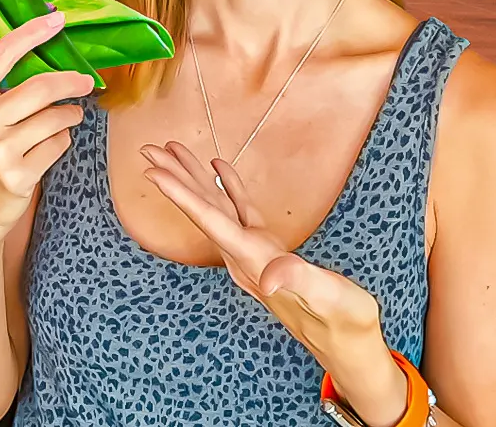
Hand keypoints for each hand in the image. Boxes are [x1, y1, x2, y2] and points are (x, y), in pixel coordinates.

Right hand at [0, 11, 93, 255]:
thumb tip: (22, 42)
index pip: (0, 55)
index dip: (31, 33)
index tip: (56, 19)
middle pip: (38, 87)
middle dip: (70, 80)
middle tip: (86, 80)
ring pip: (53, 118)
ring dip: (69, 114)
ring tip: (68, 116)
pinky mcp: (18, 176)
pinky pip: (57, 146)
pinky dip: (62, 141)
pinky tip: (52, 144)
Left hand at [140, 143, 408, 425]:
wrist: (348, 344)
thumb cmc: (343, 321)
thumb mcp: (329, 298)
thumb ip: (299, 281)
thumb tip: (270, 275)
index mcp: (254, 260)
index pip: (209, 221)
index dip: (180, 195)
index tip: (152, 173)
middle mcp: (244, 256)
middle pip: (201, 210)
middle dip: (175, 179)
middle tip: (147, 151)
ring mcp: (253, 253)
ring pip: (216, 207)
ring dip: (195, 178)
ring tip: (173, 150)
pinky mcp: (267, 251)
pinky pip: (239, 211)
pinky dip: (228, 187)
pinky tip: (219, 168)